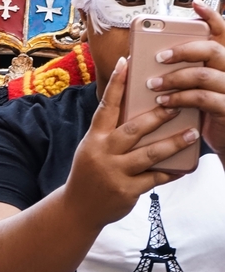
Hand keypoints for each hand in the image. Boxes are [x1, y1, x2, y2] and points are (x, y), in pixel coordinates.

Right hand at [64, 55, 199, 229]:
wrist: (78, 209)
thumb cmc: (89, 173)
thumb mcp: (92, 149)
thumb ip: (111, 133)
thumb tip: (139, 112)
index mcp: (94, 138)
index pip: (105, 106)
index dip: (116, 84)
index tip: (125, 62)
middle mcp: (103, 153)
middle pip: (134, 129)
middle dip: (157, 116)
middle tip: (177, 103)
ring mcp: (114, 173)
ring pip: (149, 154)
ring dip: (173, 143)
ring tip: (192, 133)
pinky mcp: (126, 191)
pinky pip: (154, 179)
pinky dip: (171, 172)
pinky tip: (186, 167)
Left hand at [144, 2, 224, 164]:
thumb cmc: (206, 114)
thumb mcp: (198, 89)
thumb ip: (187, 71)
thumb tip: (152, 59)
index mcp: (224, 61)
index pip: (222, 33)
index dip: (212, 16)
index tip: (195, 3)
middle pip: (211, 50)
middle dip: (182, 50)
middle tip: (158, 57)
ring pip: (203, 74)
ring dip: (174, 78)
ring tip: (152, 83)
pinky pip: (202, 98)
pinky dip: (179, 99)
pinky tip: (163, 102)